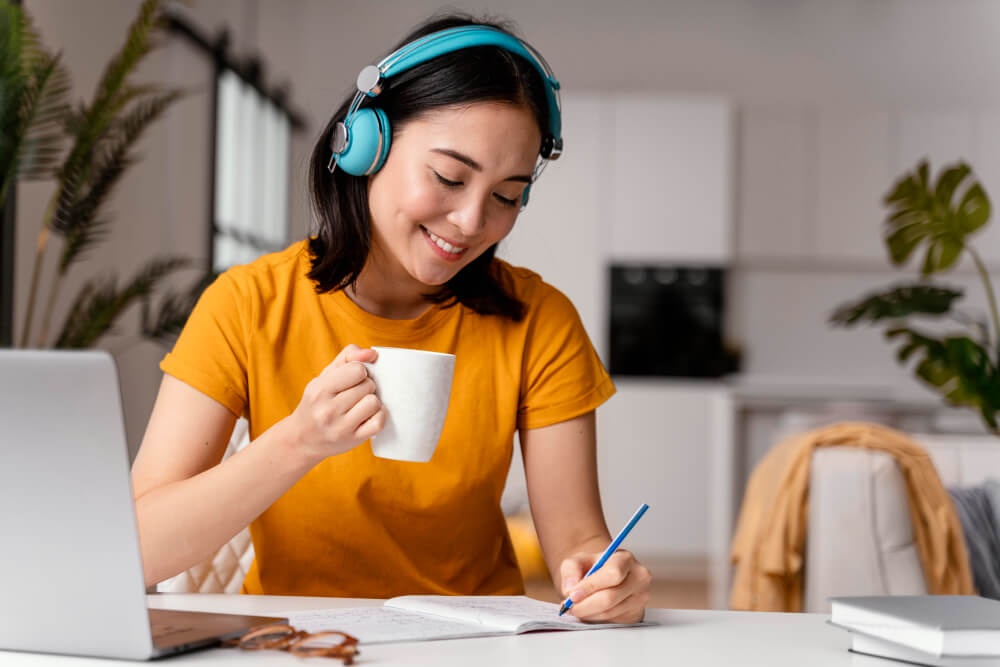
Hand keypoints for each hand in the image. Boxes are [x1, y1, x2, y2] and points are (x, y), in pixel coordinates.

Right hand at [284, 345, 384, 462]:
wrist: (302, 439)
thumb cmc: (317, 402)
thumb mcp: (325, 376)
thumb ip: (348, 357)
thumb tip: (372, 354)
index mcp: (319, 390)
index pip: (357, 370)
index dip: (359, 371)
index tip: (352, 379)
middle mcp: (328, 410)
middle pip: (368, 385)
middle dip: (366, 386)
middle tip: (354, 394)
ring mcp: (341, 427)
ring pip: (374, 403)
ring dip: (372, 401)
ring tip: (360, 405)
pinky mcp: (353, 440)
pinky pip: (378, 422)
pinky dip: (378, 416)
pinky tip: (368, 416)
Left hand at [559, 549, 650, 622]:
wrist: (606, 577)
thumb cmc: (594, 568)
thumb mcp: (578, 561)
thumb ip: (570, 570)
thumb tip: (570, 590)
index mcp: (625, 559)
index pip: (612, 575)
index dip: (590, 587)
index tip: (573, 595)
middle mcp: (638, 578)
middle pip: (610, 598)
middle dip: (585, 605)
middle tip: (570, 607)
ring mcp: (640, 598)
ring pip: (610, 612)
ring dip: (588, 614)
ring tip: (577, 609)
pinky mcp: (637, 614)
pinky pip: (612, 621)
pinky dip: (596, 619)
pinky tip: (589, 612)